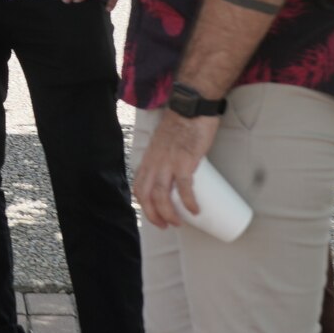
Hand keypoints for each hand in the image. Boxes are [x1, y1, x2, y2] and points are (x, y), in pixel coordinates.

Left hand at [132, 110, 219, 228]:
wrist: (192, 106)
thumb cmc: (183, 124)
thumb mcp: (165, 142)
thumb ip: (166, 156)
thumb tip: (177, 172)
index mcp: (150, 158)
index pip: (138, 186)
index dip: (144, 205)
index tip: (154, 215)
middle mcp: (154, 162)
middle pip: (146, 195)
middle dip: (153, 215)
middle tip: (165, 226)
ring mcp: (168, 162)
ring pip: (161, 195)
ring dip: (168, 213)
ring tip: (178, 223)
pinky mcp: (185, 161)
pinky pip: (184, 187)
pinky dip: (188, 202)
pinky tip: (195, 211)